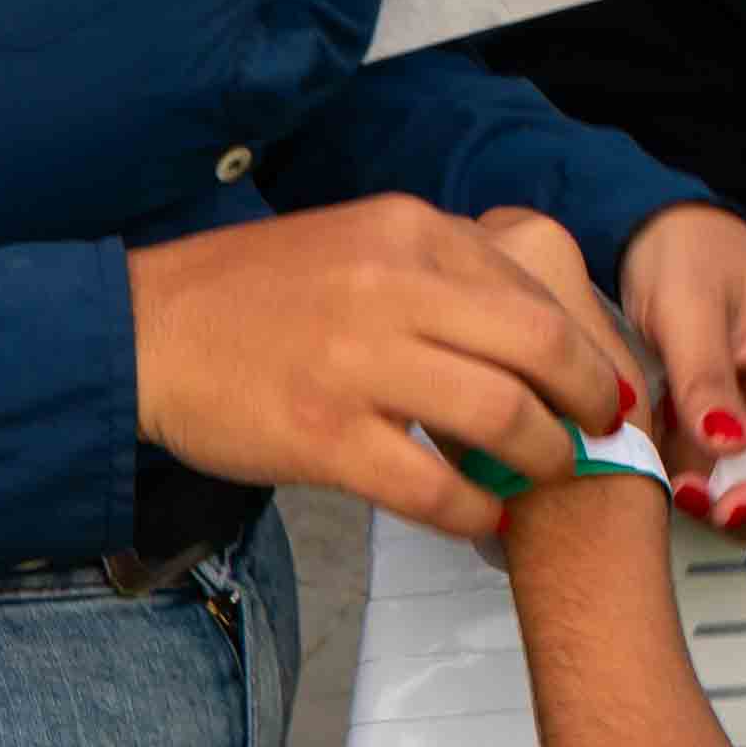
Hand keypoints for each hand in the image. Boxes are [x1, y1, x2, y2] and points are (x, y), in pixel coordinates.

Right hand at [130, 192, 636, 546]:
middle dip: (588, 395)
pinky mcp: (324, 436)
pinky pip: (430, 486)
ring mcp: (357, 364)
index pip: (532, 281)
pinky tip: (480, 516)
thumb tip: (523, 311)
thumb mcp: (355, 240)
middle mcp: (391, 286)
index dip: (585, 337)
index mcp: (406, 230)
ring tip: (546, 472)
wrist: (144, 332)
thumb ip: (435, 265)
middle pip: (539, 344)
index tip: (601, 377)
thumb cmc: (247, 293)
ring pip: (499, 413)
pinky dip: (472, 509)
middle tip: (599, 427)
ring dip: (542, 454)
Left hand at [614, 204, 745, 537]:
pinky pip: (744, 481)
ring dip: (726, 498)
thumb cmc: (687, 255)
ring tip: (672, 469)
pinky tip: (673, 455)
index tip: (723, 511)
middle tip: (683, 495)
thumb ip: (704, 379)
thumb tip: (726, 447)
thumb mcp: (686, 310)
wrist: (668, 235)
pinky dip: (709, 482)